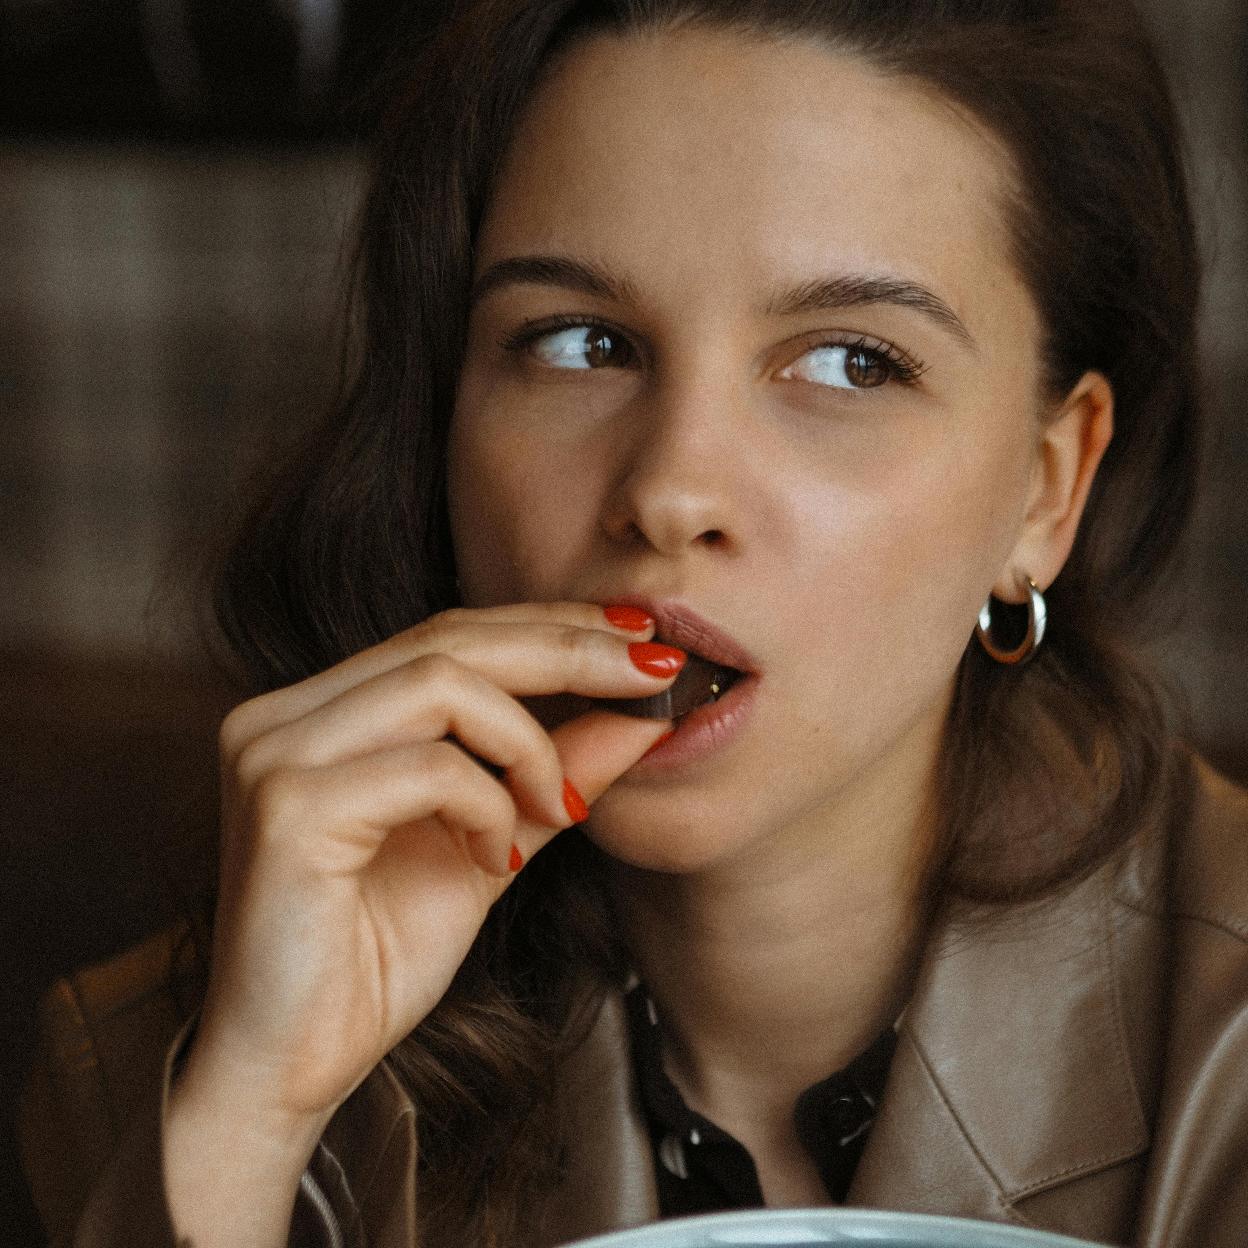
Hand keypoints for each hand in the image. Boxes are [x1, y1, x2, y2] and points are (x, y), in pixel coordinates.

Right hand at [176, 602, 675, 1133]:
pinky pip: (429, 768)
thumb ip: (554, 774)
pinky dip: (487, 803)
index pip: (450, 634)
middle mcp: (285, 715)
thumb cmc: (374, 958)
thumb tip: (640, 714)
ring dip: (527, 742)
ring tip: (554, 806)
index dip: (550, 625)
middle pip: (449, 638)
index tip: (639, 637)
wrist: (291, 1069)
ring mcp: (274, 752)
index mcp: (324, 711)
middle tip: (652, 671)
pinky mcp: (287, 806)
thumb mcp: (493, 842)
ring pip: (441, 684)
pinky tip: (494, 855)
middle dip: (567, 647)